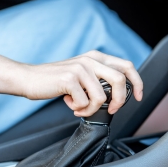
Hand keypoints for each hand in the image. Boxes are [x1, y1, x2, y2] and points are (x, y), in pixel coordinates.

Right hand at [21, 50, 143, 116]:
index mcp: (96, 57)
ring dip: (91, 109)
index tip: (138, 97)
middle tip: (110, 110)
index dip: (137, 82)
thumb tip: (117, 96)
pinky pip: (85, 103)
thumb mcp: (81, 73)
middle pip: (120, 81)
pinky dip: (79, 109)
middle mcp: (90, 60)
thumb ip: (98, 78)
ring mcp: (80, 68)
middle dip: (119, 101)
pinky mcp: (69, 79)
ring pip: (101, 97)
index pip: (127, 66)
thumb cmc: (55, 80)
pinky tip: (69, 104)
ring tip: (80, 108)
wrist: (29, 79)